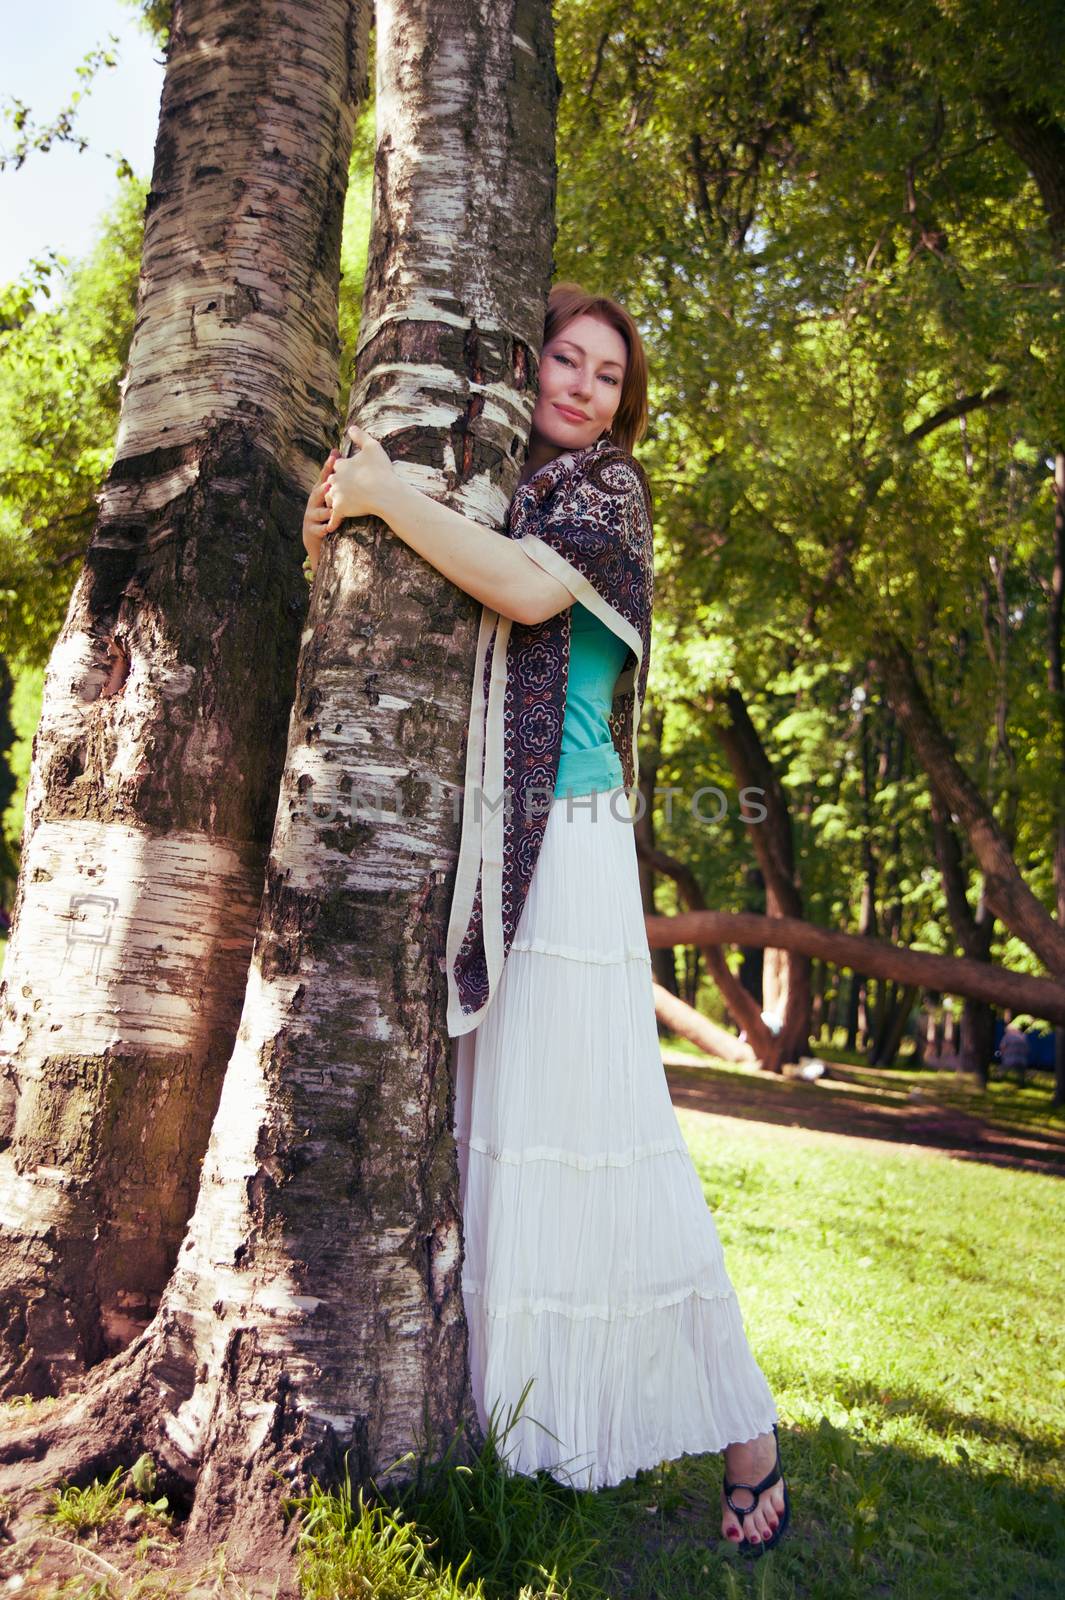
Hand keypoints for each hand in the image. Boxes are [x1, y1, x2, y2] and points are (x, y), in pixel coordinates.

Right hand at [302, 447, 339, 575]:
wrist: (318, 539)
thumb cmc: (330, 515)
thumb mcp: (336, 498)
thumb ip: (343, 483)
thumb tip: (353, 461)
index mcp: (321, 492)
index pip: (325, 477)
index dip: (329, 466)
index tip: (335, 454)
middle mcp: (314, 502)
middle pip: (317, 492)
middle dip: (323, 488)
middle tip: (330, 484)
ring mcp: (312, 516)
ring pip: (318, 512)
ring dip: (324, 511)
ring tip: (331, 510)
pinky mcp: (312, 531)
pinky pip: (318, 529)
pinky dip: (323, 529)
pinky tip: (328, 529)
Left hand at [323, 423, 396, 530]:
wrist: (384, 493)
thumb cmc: (381, 470)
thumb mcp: (373, 446)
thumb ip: (361, 436)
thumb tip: (351, 427)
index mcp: (342, 465)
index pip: (337, 466)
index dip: (344, 468)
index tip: (352, 472)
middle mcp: (336, 480)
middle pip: (331, 483)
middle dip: (337, 486)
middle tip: (345, 490)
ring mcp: (337, 495)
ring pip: (330, 498)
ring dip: (333, 501)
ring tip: (337, 506)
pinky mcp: (340, 509)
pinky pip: (333, 518)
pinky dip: (332, 522)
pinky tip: (330, 527)